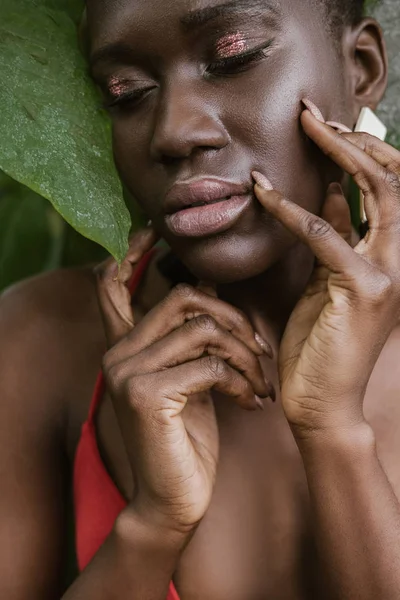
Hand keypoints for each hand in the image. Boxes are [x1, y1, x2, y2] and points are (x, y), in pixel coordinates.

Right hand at [95, 229, 272, 534]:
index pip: (113, 286)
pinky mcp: (146, 394)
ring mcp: (127, 372)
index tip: (150, 231)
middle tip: (258, 350)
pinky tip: (251, 404)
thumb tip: (207, 286)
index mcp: (125, 346)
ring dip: (244, 354)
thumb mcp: (190, 379)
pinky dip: (242, 381)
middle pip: (182, 299)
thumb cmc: (187, 437)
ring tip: (259, 382)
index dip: (130, 252)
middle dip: (232, 317)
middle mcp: (118, 353)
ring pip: (202, 328)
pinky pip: (210, 364)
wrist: (174, 499)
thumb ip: (189, 338)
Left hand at [253, 110, 399, 438]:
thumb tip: (327, 196)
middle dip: (356, 139)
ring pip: (378, 193)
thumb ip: (335, 239)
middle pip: (394, 179)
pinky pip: (325, 234)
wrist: (322, 400)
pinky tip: (263, 192)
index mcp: (392, 256)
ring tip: (306, 126)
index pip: (392, 188)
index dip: (366, 151)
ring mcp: (388, 273)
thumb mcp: (327, 281)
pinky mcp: (362, 289)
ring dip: (339, 153)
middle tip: (313, 115)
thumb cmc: (320, 342)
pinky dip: (292, 209)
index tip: (327, 127)